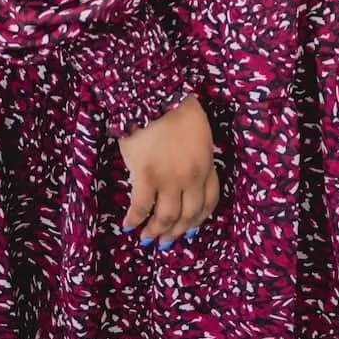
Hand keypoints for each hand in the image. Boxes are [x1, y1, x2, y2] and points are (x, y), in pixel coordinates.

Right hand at [118, 93, 218, 246]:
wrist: (156, 97)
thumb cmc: (178, 110)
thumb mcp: (200, 135)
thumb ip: (199, 158)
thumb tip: (188, 180)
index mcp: (207, 164)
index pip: (210, 200)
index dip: (199, 219)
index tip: (190, 229)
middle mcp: (191, 176)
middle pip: (189, 214)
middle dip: (177, 232)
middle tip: (166, 241)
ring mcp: (169, 178)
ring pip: (166, 217)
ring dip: (156, 231)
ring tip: (147, 237)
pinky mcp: (146, 177)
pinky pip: (141, 207)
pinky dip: (134, 220)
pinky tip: (128, 225)